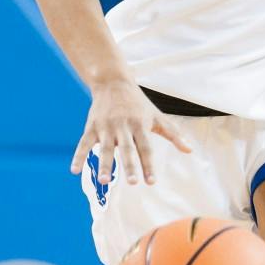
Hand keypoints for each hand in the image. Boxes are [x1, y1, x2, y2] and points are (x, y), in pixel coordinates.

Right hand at [70, 80, 192, 186]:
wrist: (113, 82)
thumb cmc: (138, 103)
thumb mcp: (157, 116)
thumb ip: (173, 134)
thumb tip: (190, 150)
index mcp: (140, 125)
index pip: (146, 148)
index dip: (148, 165)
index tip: (151, 182)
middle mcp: (123, 126)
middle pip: (127, 149)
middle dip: (130, 166)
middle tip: (133, 183)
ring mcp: (106, 127)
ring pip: (105, 148)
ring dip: (105, 164)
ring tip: (104, 181)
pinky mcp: (91, 126)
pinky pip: (83, 143)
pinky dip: (78, 156)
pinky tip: (74, 170)